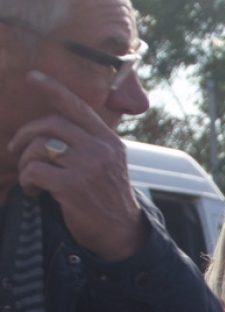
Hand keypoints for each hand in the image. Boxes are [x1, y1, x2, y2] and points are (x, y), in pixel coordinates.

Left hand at [9, 71, 142, 260]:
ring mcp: (87, 166)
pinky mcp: (72, 185)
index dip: (53, 89)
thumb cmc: (108, 200)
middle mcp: (100, 149)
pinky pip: (33, 171)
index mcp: (109, 141)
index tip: (32, 76)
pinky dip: (26, 181)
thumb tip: (54, 130)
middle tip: (15, 148)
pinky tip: (34, 191)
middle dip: (25, 134)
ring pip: (39, 147)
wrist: (122, 234)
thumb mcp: (109, 165)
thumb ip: (90, 144)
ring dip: (24, 163)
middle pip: (51, 124)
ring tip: (29, 178)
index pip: (78, 107)